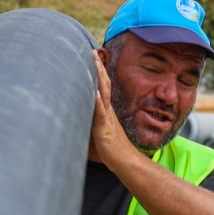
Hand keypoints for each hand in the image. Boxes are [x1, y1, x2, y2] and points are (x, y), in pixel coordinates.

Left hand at [89, 49, 134, 169]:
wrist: (126, 162)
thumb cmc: (113, 149)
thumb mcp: (103, 131)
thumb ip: (97, 121)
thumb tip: (87, 113)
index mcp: (107, 111)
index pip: (103, 87)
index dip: (99, 71)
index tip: (93, 56)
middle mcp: (108, 112)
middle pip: (104, 85)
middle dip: (98, 68)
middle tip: (93, 51)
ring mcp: (107, 119)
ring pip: (103, 95)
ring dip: (99, 79)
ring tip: (95, 64)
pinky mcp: (104, 130)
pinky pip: (101, 115)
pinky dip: (98, 103)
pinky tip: (95, 94)